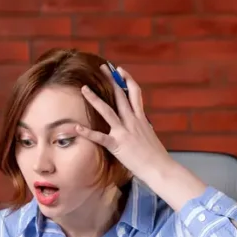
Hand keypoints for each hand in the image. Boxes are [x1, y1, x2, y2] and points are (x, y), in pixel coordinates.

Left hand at [75, 64, 171, 182]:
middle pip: (121, 95)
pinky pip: (100, 137)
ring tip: (84, 89)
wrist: (160, 168)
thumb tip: (138, 123)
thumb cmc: (156, 155)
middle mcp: (133, 121)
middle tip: (103, 68)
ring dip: (94, 99)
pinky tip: (76, 128)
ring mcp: (124, 132)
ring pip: (107, 111)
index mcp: (141, 118)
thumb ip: (141, 127)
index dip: (128, 79)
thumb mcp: (149, 136)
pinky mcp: (118, 145)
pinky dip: (87, 133)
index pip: (135, 93)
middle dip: (111, 80)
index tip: (121, 71)